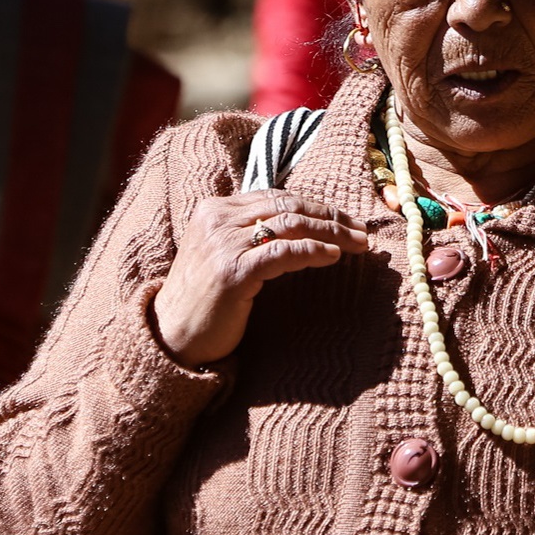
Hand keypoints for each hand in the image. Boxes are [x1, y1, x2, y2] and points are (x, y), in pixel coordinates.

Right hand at [153, 190, 369, 365]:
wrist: (171, 338)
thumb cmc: (204, 302)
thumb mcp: (223, 255)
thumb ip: (250, 234)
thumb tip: (301, 226)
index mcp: (214, 209)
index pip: (276, 197)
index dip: (316, 205)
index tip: (346, 219)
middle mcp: (216, 219)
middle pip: (288, 205)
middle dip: (331, 216)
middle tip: (362, 231)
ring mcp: (223, 244)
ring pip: (291, 224)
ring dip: (331, 232)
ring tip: (358, 245)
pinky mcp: (232, 271)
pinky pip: (284, 252)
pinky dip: (313, 250)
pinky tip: (333, 257)